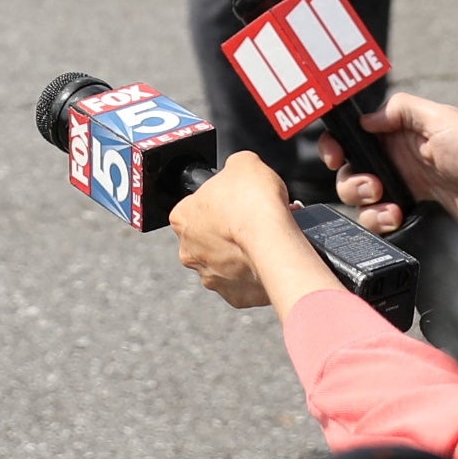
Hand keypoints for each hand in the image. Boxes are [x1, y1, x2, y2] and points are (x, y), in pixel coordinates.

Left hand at [168, 149, 334, 312]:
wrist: (275, 241)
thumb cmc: (254, 203)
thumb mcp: (244, 162)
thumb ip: (234, 166)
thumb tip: (240, 170)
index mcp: (182, 218)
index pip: (195, 205)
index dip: (219, 200)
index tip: (238, 199)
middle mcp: (189, 251)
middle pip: (209, 236)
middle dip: (230, 228)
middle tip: (255, 219)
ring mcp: (210, 277)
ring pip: (226, 261)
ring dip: (242, 251)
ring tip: (268, 239)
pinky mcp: (234, 296)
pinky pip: (244, 282)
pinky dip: (256, 272)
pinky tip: (270, 258)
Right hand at [320, 89, 457, 232]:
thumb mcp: (441, 117)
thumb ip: (401, 111)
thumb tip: (367, 117)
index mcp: (404, 131)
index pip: (358, 134)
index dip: (339, 144)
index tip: (334, 155)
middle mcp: (402, 157)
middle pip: (353, 169)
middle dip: (352, 179)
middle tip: (374, 185)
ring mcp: (408, 186)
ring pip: (363, 197)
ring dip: (365, 203)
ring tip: (387, 203)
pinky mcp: (417, 211)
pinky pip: (382, 218)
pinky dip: (381, 220)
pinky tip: (397, 217)